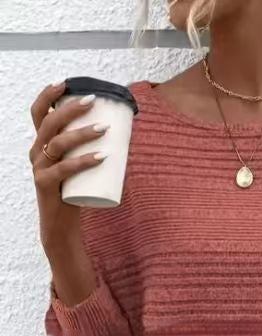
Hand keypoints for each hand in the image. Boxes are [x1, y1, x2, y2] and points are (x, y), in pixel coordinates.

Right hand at [29, 81, 107, 249]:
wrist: (62, 225)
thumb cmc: (74, 192)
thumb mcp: (80, 166)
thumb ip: (91, 149)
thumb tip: (124, 133)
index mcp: (42, 144)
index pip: (38, 113)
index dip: (48, 95)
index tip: (66, 83)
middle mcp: (36, 153)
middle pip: (48, 123)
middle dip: (70, 108)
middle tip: (93, 101)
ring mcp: (39, 168)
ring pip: (57, 143)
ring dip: (82, 133)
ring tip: (104, 129)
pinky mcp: (45, 185)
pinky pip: (64, 169)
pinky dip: (83, 161)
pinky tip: (101, 156)